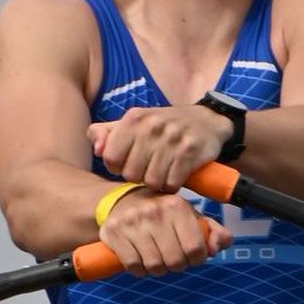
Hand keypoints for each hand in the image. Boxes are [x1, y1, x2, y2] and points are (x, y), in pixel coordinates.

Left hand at [88, 106, 229, 191]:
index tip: (130, 163)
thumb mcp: (134, 123)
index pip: (110, 158)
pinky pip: (172, 183)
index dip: (118, 167)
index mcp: (134, 118)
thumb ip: (107, 133)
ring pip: (152, 181)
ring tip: (162, 173)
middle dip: (139, 177)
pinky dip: (173, 185)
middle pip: (131, 174)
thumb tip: (96, 149)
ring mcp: (172, 137)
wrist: (207, 121)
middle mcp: (152, 125)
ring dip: (157, 183)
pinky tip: (175, 175)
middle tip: (149, 170)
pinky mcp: (190, 150)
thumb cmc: (163, 127)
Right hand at [96, 186, 231, 275]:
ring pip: (154, 266)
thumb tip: (216, 249)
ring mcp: (132, 222)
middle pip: (175, 261)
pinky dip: (140, 270)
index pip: (195, 248)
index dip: (197, 259)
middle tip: (173, 258)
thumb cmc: (163, 213)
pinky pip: (133, 266)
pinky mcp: (114, 232)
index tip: (192, 256)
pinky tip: (141, 260)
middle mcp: (155, 212)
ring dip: (158, 269)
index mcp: (177, 206)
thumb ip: (213, 232)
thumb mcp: (191, 216)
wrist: (122, 200)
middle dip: (177, 266)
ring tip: (157, 258)